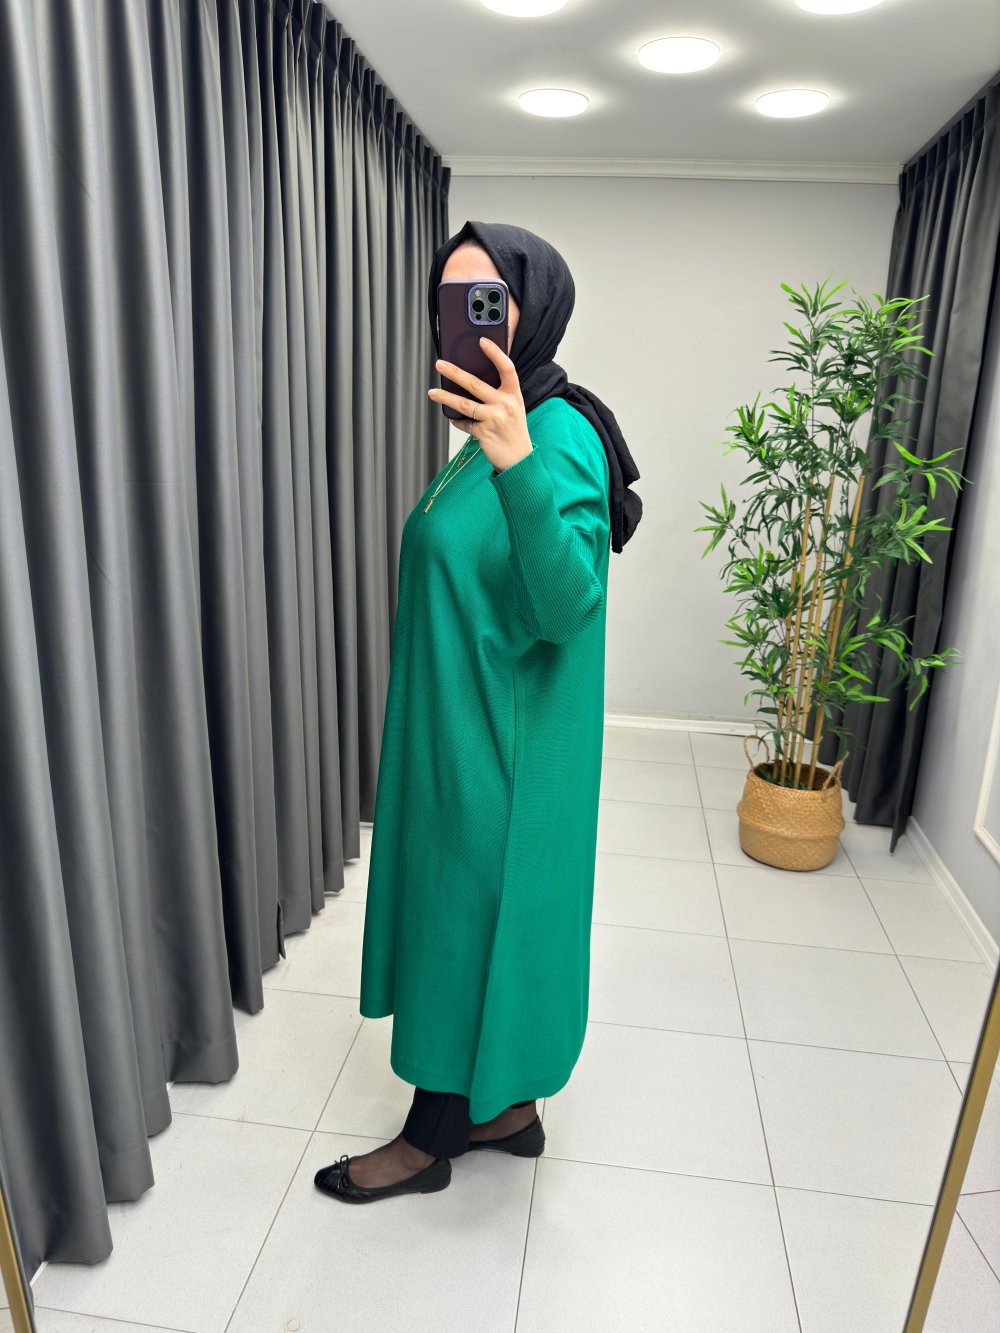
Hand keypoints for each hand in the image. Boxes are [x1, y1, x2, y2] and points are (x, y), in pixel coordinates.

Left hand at [428, 338, 532, 471]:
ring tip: (432, 392)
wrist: (519, 459)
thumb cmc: (513, 430)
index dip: (495, 353)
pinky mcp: (484, 433)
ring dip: (445, 397)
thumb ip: (498, 394)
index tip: (482, 340)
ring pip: (464, 404)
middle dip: (455, 372)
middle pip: (475, 384)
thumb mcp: (512, 408)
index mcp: (513, 394)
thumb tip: (470, 381)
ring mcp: (494, 419)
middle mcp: (505, 405)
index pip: (506, 368)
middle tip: (439, 364)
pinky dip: (456, 421)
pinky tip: (452, 418)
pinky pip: (464, 423)